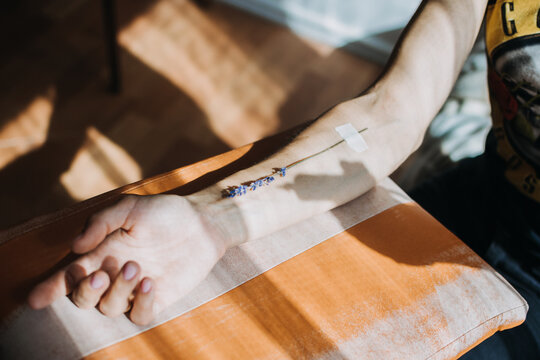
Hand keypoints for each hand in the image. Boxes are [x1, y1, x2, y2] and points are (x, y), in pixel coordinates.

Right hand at [28, 194, 227, 324]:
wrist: (203, 222)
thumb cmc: (165, 212)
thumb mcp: (130, 208)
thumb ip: (101, 222)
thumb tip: (75, 246)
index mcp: (102, 253)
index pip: (70, 275)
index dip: (52, 288)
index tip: (36, 299)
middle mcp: (114, 275)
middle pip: (84, 298)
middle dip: (85, 290)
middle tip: (101, 272)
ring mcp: (136, 289)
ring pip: (110, 308)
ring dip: (117, 290)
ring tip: (136, 266)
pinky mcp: (158, 298)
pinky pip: (140, 315)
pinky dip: (140, 303)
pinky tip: (150, 283)